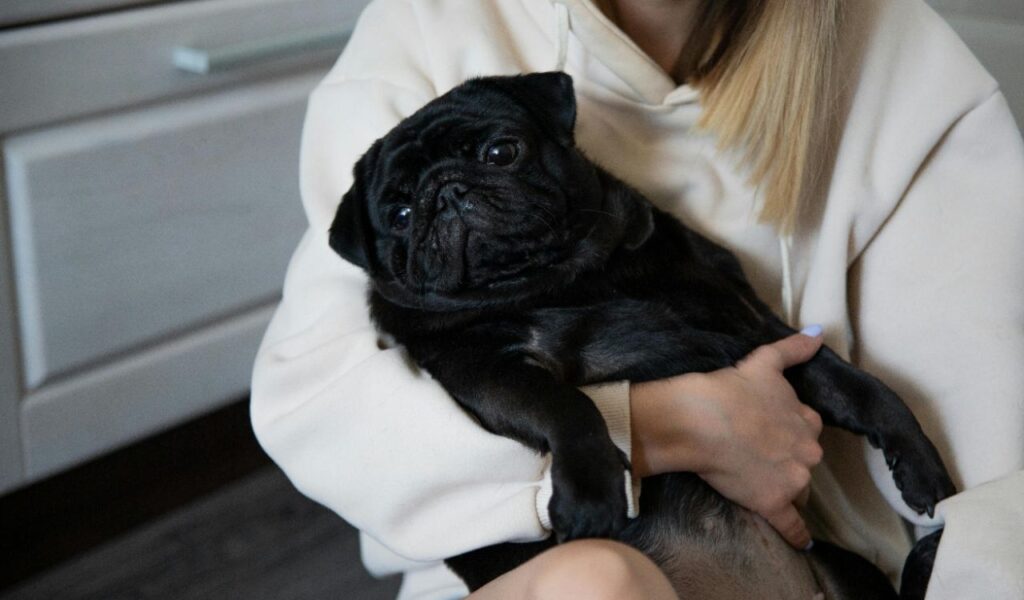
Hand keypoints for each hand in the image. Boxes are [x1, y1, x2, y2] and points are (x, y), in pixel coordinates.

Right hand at [630, 330, 824, 548]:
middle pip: (804, 459)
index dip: (789, 428)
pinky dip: (797, 533)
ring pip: (799, 488)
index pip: (807, 428)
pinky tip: (802, 541)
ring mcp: (791, 479)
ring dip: (788, 487)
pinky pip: (791, 524)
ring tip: (765, 484)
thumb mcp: (764, 362)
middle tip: (761, 452)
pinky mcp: (772, 503)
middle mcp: (806, 451)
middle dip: (788, 457)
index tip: (771, 427)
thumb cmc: (729, 389)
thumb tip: (817, 332)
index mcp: (806, 420)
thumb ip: (793, 348)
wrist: (700, 420)